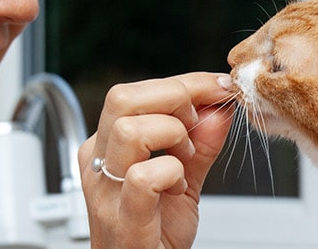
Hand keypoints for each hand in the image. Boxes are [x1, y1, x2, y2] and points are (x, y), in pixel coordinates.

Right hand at [78, 72, 236, 247]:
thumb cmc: (154, 235)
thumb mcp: (182, 179)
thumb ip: (201, 144)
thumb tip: (218, 107)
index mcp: (106, 147)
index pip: (133, 93)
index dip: (183, 84)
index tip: (217, 87)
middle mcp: (99, 163)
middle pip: (123, 99)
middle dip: (175, 97)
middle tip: (199, 121)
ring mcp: (107, 191)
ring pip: (129, 131)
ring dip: (172, 135)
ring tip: (185, 159)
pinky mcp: (124, 219)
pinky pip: (143, 178)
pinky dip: (172, 173)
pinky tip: (179, 187)